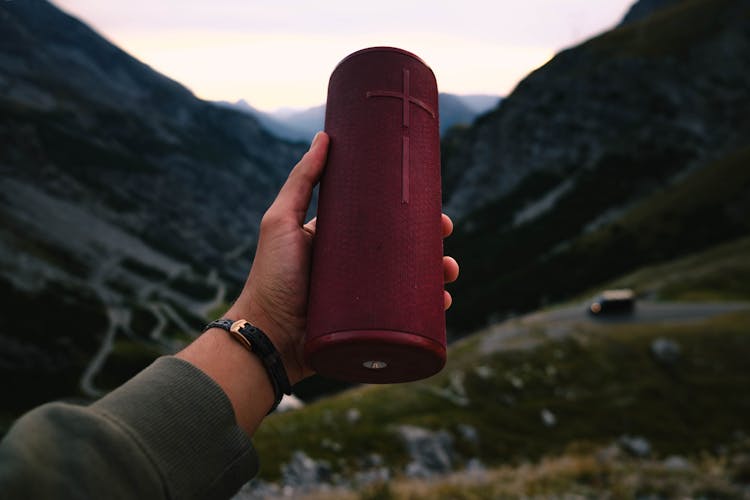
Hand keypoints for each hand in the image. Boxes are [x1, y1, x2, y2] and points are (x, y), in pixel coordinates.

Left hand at [226, 131, 458, 384]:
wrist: (268, 337)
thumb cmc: (271, 277)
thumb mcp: (281, 222)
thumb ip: (301, 181)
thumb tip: (324, 137)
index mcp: (340, 242)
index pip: (382, 223)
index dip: (410, 215)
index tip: (433, 207)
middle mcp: (355, 268)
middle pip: (402, 251)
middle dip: (430, 244)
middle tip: (446, 237)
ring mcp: (364, 298)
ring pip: (410, 283)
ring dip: (437, 276)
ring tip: (449, 272)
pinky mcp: (370, 325)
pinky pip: (406, 316)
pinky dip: (429, 310)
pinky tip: (443, 304)